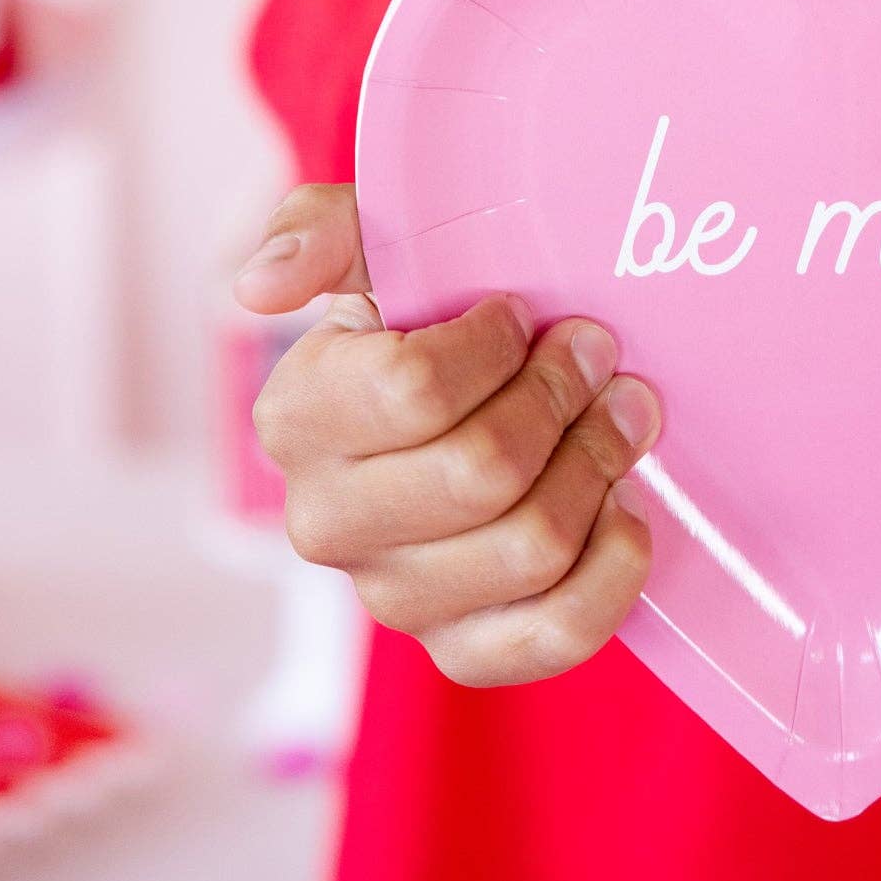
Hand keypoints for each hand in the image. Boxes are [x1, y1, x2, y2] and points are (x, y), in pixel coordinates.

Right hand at [233, 184, 660, 684]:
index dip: (497, 345)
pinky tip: (620, 507)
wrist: (479, 393)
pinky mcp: (461, 649)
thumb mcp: (378, 241)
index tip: (522, 312)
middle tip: (598, 355)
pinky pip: (555, 635)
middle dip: (561, 399)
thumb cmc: (430, 307)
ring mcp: (392, 598)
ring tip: (619, 416)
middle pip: (482, 471)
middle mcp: (326, 521)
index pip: (414, 390)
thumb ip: (320, 231)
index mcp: (298, 416)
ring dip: (598, 465)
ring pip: (530, 546)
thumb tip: (259, 286)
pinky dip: (612, 567)